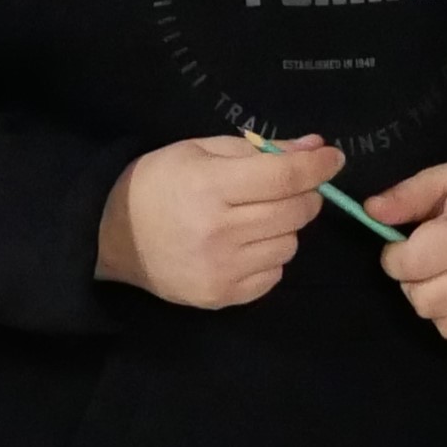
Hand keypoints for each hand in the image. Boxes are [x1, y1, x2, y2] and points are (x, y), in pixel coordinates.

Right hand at [96, 134, 329, 309]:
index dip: (318, 167)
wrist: (112, 235)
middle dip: (304, 194)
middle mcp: (218, 232)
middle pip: (294, 212)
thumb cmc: (159, 182)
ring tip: (256, 217)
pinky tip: (245, 244)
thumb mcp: (202, 150)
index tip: (334, 159)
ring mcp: (220, 270)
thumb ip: (261, 151)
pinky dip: (269, 257)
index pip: (284, 178)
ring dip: (284, 227)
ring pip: (289, 245)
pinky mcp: (220, 297)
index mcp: (210, 187)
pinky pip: (273, 275)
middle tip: (290, 187)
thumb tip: (316, 149)